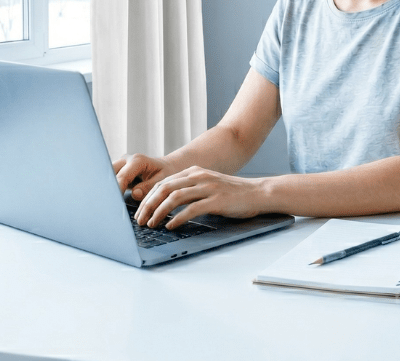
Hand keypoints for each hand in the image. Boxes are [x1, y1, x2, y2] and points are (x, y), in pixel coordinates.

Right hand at [113, 154, 173, 200]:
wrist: (167, 166)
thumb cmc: (167, 172)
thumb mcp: (163, 180)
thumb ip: (149, 187)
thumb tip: (135, 194)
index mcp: (138, 160)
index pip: (122, 176)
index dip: (117, 190)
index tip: (115, 202)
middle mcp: (126, 160)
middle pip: (110, 173)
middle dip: (108, 188)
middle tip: (109, 203)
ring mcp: (121, 164)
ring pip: (108, 176)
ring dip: (108, 188)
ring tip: (109, 203)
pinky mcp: (119, 171)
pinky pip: (111, 179)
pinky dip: (111, 189)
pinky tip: (112, 200)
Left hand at [131, 166, 265, 229]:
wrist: (259, 192)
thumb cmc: (234, 193)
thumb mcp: (209, 185)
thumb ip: (191, 190)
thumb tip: (169, 206)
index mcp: (194, 171)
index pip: (163, 182)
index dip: (148, 197)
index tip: (140, 211)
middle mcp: (199, 176)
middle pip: (164, 188)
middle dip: (148, 205)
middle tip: (140, 220)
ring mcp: (208, 187)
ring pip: (174, 197)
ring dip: (159, 212)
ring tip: (151, 224)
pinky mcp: (217, 200)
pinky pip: (191, 209)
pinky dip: (177, 219)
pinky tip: (171, 226)